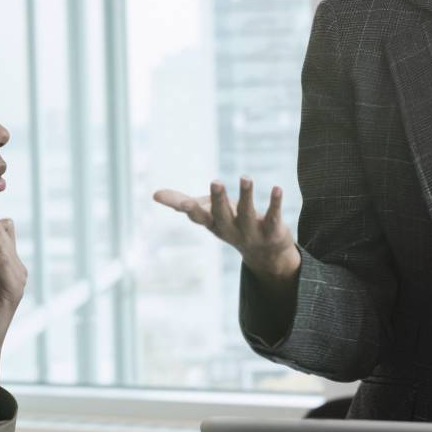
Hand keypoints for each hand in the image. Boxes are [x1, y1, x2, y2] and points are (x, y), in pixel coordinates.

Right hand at [154, 178, 300, 281]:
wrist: (265, 254)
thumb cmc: (230, 225)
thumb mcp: (207, 214)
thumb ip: (182, 203)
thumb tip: (154, 194)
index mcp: (213, 224)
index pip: (199, 217)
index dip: (191, 210)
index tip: (183, 203)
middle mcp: (230, 229)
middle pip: (223, 215)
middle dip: (219, 200)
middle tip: (215, 182)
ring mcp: (251, 232)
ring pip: (247, 213)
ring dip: (246, 195)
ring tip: (245, 177)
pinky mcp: (272, 231)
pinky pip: (273, 216)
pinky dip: (275, 203)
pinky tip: (277, 188)